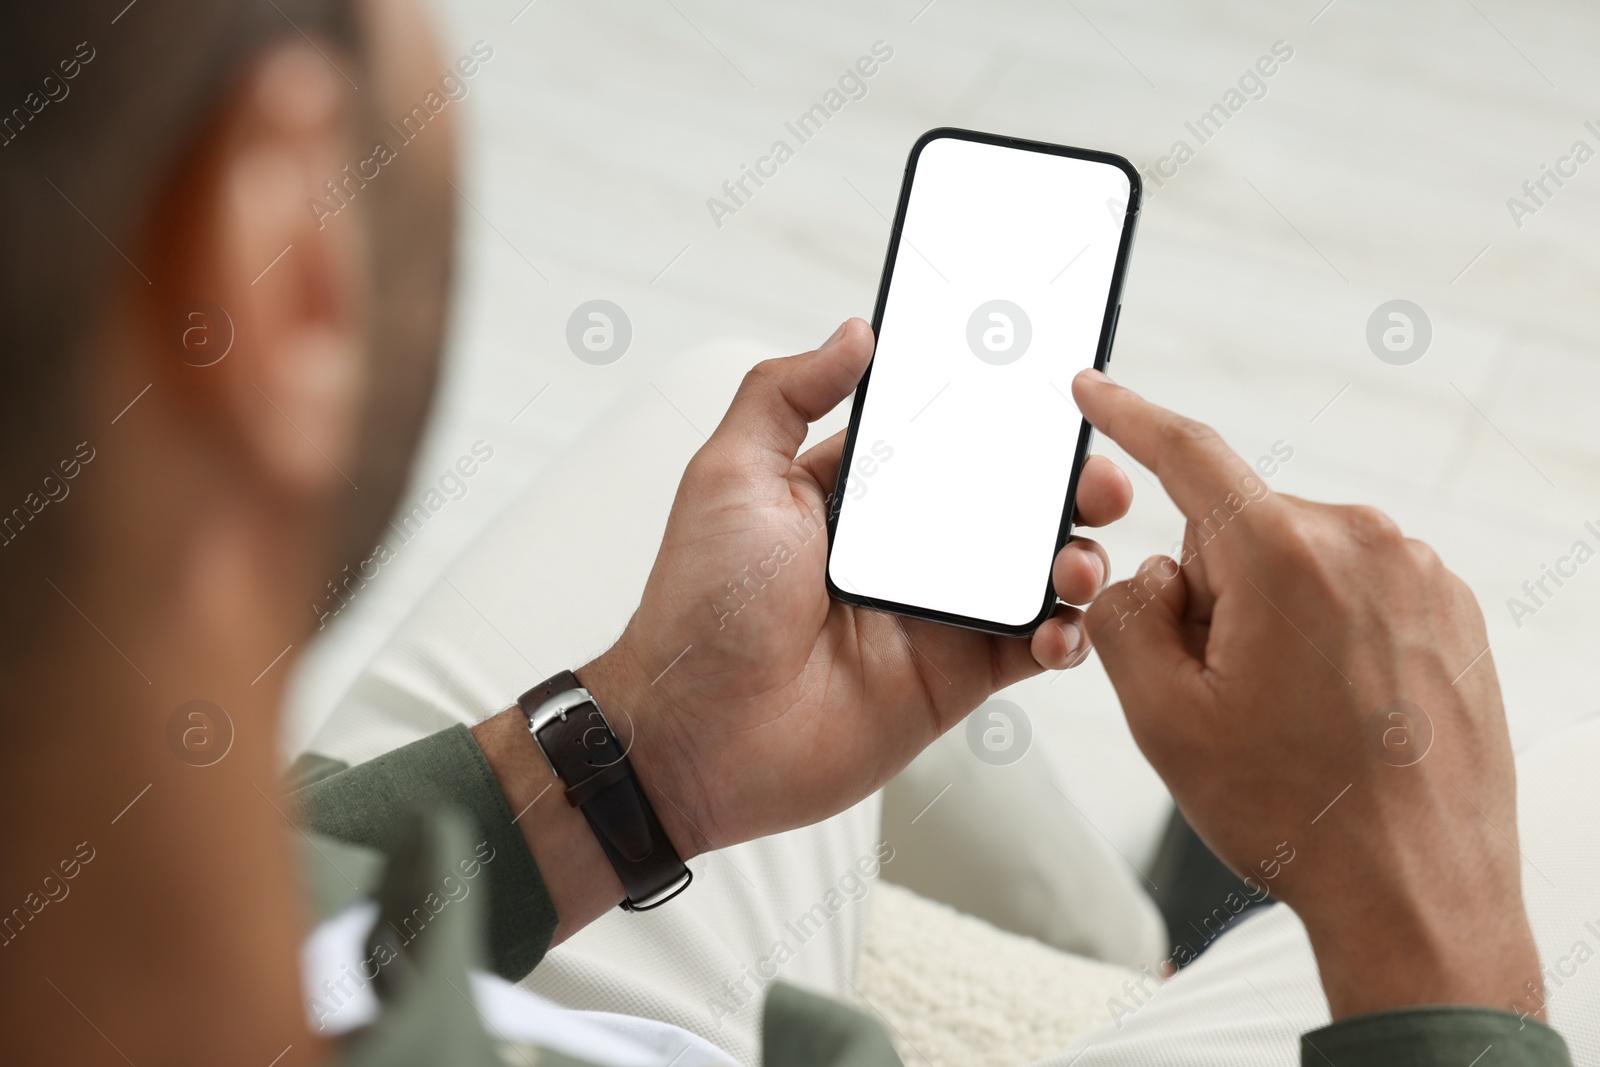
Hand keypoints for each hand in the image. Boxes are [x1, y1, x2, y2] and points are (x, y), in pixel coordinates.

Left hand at [584, 319, 1131, 855]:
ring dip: (1075, 556)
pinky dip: (1065, 635)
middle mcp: (903, 548)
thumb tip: (856, 332)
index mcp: (855, 494)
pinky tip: (1062, 626)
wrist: (697, 735)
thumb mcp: (731, 476)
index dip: (1001, 419)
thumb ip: (785, 393)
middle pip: (1008, 502)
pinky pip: (1031, 648)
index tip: (1053, 394)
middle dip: (1064, 485)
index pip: (946, 439)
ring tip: (1078, 560)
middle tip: (1099, 480)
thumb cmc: (703, 604)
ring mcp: (934, 613)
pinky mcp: (954, 678)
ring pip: (1033, 571)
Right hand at [1073, 369, 1542, 1020]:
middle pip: (1237, 527)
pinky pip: (1353, 585)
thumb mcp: (1162, 718)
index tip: (1094, 388)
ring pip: (1296, 557)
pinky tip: (1334, 707)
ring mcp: (1418, 573)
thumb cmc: (1294, 811)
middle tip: (1227, 688)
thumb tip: (1144, 573)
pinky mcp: (1451, 606)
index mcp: (1285, 557)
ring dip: (1271, 614)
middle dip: (1213, 590)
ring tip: (1290, 711)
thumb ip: (1123, 615)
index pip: (1188, 454)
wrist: (1418, 892)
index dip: (1128, 415)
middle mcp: (1363, 543)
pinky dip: (1325, 628)